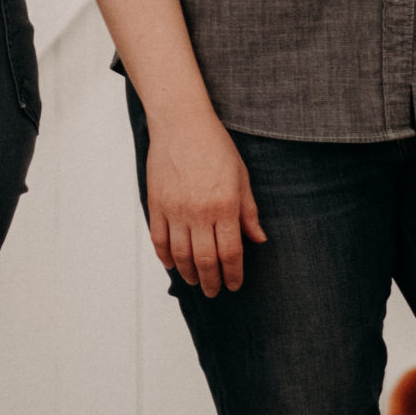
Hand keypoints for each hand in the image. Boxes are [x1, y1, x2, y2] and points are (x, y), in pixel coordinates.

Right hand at [144, 109, 266, 295]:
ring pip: (181, 255)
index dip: (233, 274)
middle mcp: (199, 212)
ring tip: (195, 281)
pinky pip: (159, 239)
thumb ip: (249, 211)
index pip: (231, 253)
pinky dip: (165, 257)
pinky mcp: (156, 203)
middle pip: (205, 260)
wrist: (181, 123)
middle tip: (214, 291)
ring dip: (188, 274)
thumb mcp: (241, 176)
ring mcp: (175, 209)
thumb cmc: (215, 146)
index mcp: (225, 205)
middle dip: (211, 281)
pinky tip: (172, 264)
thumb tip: (258, 240)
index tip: (234, 285)